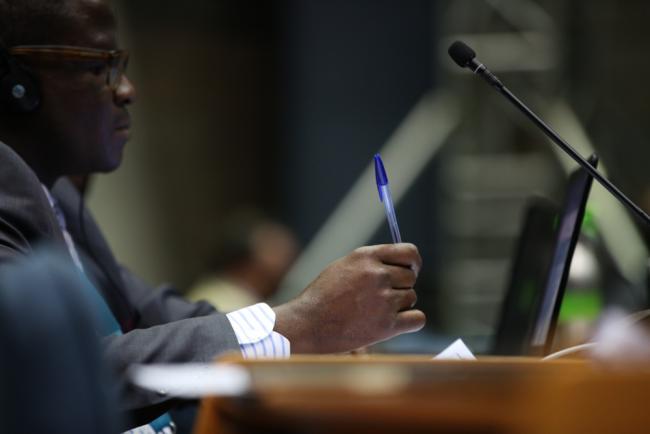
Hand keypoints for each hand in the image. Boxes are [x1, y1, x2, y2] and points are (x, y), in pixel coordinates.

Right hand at [273, 243, 424, 352]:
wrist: (308, 323)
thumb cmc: (323, 295)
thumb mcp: (344, 266)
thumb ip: (371, 262)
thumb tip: (399, 264)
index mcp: (366, 257)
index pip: (409, 252)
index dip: (413, 262)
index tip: (411, 270)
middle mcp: (377, 275)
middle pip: (410, 277)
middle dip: (401, 286)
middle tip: (383, 297)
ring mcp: (384, 300)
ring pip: (411, 298)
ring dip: (400, 305)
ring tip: (376, 311)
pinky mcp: (387, 325)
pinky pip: (417, 319)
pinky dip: (410, 321)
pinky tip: (394, 323)